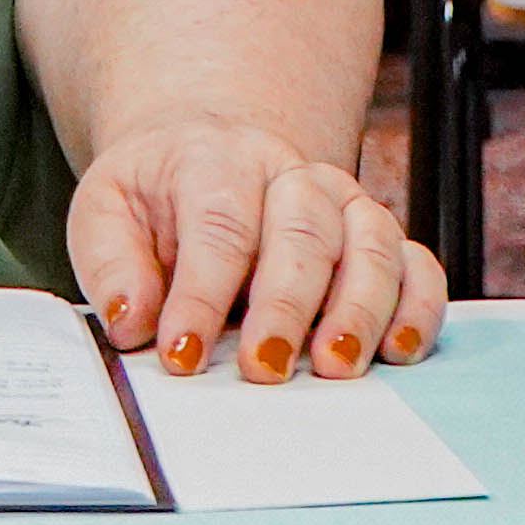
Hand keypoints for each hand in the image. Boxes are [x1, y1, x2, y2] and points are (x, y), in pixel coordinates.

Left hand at [64, 118, 443, 383]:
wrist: (205, 155)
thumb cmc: (157, 196)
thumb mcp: (106, 210)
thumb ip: (112, 263)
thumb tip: (132, 321)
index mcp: (218, 161)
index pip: (219, 227)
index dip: (202, 295)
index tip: (183, 356)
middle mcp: (292, 176)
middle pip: (303, 232)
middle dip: (286, 306)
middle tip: (264, 368)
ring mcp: (344, 203)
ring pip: (371, 243)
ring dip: (360, 308)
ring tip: (336, 367)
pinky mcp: (378, 237)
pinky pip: (416, 263)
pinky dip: (418, 306)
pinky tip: (400, 351)